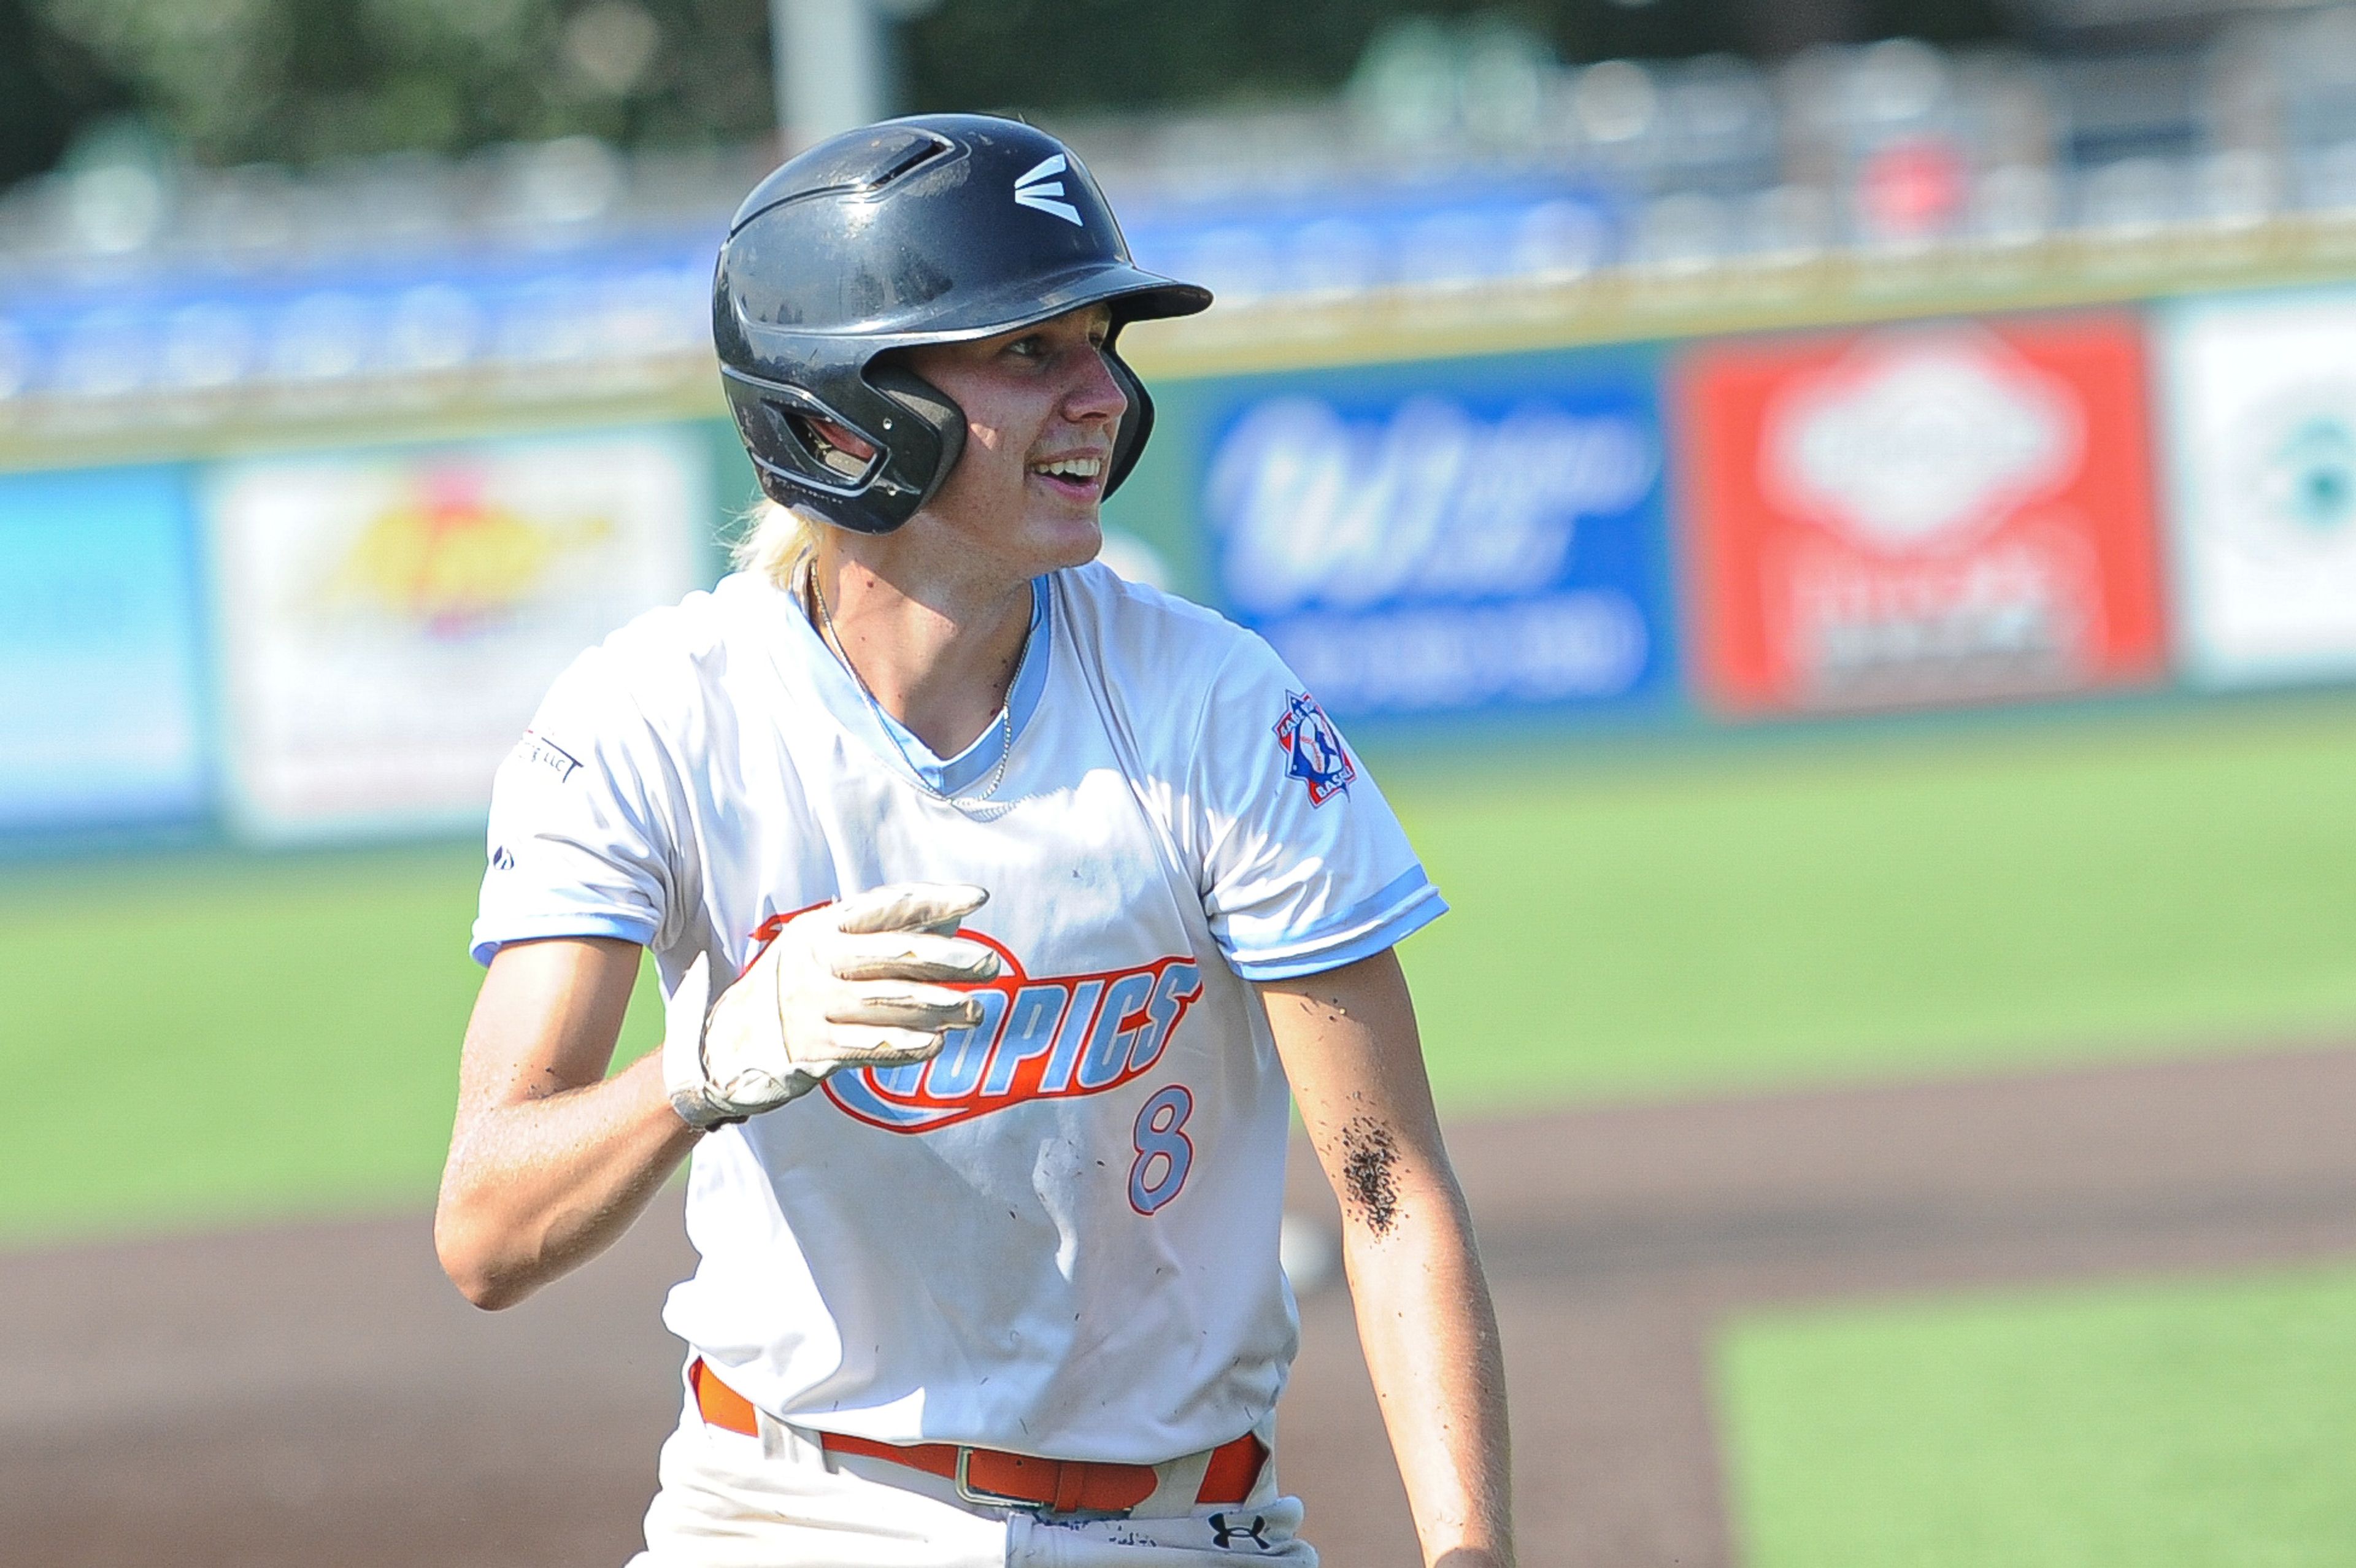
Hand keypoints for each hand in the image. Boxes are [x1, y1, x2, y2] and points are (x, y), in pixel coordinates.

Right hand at [664, 883, 1001, 1128]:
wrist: (724, 1043)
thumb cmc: (792, 988)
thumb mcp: (822, 948)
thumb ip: (877, 939)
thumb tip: (948, 928)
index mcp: (823, 927)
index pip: (886, 906)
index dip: (933, 900)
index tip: (977, 898)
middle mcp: (816, 961)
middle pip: (894, 954)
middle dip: (948, 959)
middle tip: (991, 964)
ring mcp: (812, 1005)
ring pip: (888, 1002)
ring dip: (937, 1006)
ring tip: (974, 1010)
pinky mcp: (811, 1048)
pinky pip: (868, 1045)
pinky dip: (905, 1044)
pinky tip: (935, 1044)